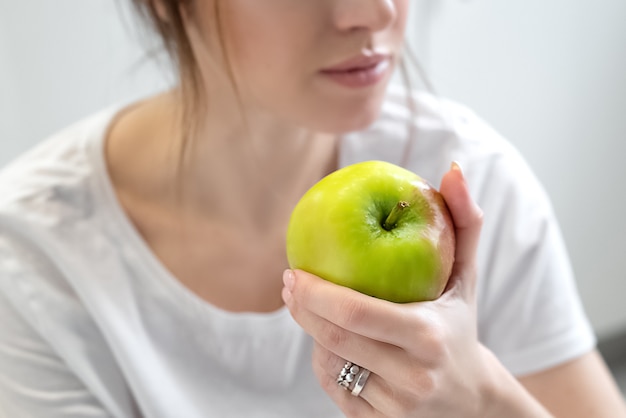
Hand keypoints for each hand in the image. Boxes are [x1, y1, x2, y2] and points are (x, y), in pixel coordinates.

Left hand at [282, 163, 510, 416]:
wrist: (472, 400)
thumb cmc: (460, 325)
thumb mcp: (466, 276)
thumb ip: (463, 221)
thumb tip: (454, 168)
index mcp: (427, 337)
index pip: (354, 314)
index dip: (313, 293)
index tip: (291, 272)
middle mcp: (411, 378)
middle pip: (333, 340)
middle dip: (301, 311)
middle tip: (288, 285)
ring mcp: (394, 408)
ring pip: (329, 365)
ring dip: (311, 334)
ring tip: (310, 311)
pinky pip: (333, 388)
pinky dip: (324, 363)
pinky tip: (329, 345)